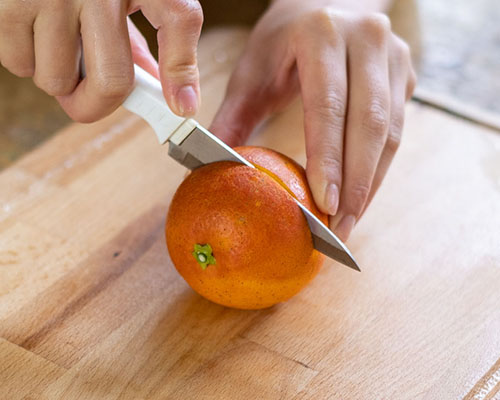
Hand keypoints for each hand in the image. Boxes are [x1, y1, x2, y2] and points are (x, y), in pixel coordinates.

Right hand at [0, 0, 202, 121]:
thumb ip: (147, 42)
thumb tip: (168, 94)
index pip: (179, 17)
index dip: (180, 69)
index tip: (179, 108)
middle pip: (110, 84)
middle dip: (98, 104)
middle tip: (90, 95)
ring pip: (56, 81)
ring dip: (58, 78)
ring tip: (59, 47)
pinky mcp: (10, 1)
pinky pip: (18, 64)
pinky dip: (26, 62)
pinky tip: (35, 35)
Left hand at [210, 0, 415, 240]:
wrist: (327, 3)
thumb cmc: (285, 38)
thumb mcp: (253, 69)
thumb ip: (234, 115)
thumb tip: (210, 164)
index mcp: (321, 33)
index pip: (328, 105)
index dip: (329, 158)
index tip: (325, 204)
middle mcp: (366, 40)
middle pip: (369, 124)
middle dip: (356, 183)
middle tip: (340, 228)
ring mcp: (393, 56)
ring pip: (390, 132)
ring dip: (371, 183)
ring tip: (350, 221)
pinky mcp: (405, 74)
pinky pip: (398, 130)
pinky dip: (379, 169)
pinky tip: (362, 195)